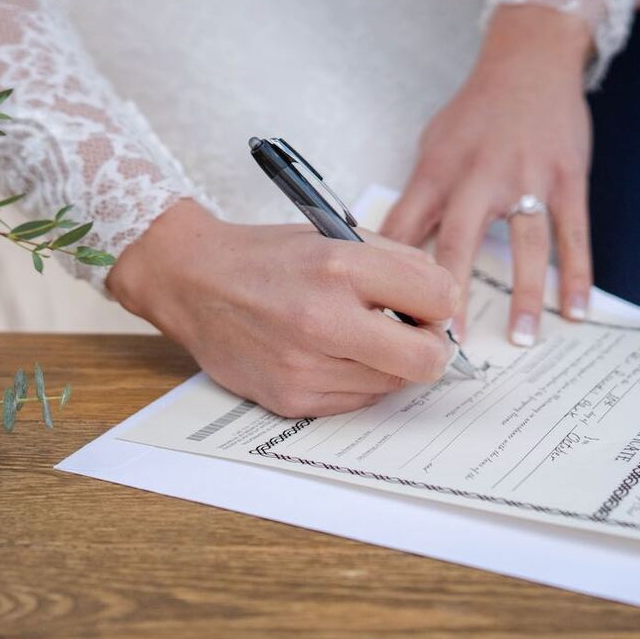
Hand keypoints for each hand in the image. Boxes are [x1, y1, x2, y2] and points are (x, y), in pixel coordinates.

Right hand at [107, 200, 459, 416]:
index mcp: (339, 267)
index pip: (439, 299)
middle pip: (426, 359)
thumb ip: (398, 264)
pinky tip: (329, 355)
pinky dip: (356, 381)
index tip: (427, 305)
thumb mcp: (335, 236)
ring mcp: (305, 366)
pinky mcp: (291, 398)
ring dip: (387, 364)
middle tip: (411, 333)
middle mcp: (322, 320)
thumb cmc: (268, 258)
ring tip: (353, 337)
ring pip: (393, 385)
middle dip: (429, 347)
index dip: (441, 303)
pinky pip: (356, 402)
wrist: (193, 282)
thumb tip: (446, 303)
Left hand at [381, 5, 592, 346]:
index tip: (385, 315)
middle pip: (460, 238)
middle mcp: (480, 174)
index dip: (391, 273)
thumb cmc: (474, 113)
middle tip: (447, 339)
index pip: (405, 227)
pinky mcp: (568, 178)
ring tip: (520, 339)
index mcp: (437, 169)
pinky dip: (577, 273)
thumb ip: (417, 200)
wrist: (530, 61)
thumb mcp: (432, 147)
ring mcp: (528, 176)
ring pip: (526, 242)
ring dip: (523, 293)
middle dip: (451, 290)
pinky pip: (574, 232)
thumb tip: (390, 255)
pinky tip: (577, 311)